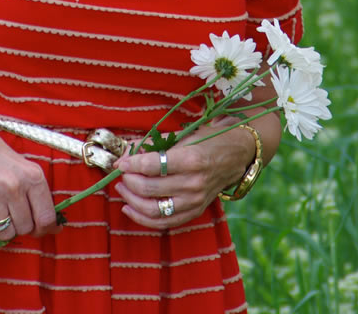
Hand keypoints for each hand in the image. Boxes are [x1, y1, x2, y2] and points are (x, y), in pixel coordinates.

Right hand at [0, 104, 60, 241]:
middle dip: (20, 225)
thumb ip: (35, 192)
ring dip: (2, 228)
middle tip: (12, 213)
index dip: (46, 228)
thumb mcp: (21, 164)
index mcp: (31, 175)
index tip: (42, 230)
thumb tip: (52, 224)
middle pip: (25, 228)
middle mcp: (13, 185)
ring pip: (5, 233)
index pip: (46, 216)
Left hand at [114, 121, 253, 228]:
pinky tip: (129, 208)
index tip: (122, 162)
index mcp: (191, 159)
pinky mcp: (195, 212)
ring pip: (154, 210)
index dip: (132, 163)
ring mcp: (195, 201)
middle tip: (122, 174)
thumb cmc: (207, 141)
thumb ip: (153, 144)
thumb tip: (125, 153)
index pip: (152, 165)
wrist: (236, 155)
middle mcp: (193, 183)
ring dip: (132, 200)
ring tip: (122, 189)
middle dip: (129, 181)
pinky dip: (143, 219)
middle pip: (150, 188)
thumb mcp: (182, 135)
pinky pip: (164, 222)